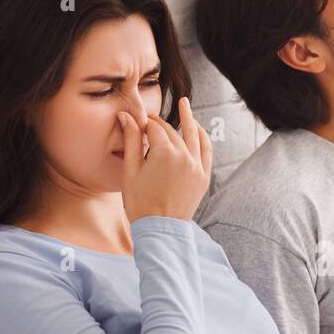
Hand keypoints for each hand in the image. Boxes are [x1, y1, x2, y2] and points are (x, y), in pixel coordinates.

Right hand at [119, 96, 212, 221]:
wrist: (160, 229)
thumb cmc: (140, 203)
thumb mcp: (130, 171)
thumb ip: (132, 141)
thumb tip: (126, 116)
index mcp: (164, 154)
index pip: (155, 129)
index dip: (144, 124)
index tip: (137, 122)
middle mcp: (185, 156)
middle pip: (171, 132)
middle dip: (159, 125)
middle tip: (149, 122)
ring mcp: (197, 166)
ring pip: (193, 135)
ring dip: (188, 119)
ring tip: (184, 103)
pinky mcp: (204, 176)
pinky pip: (206, 150)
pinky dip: (202, 137)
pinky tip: (198, 128)